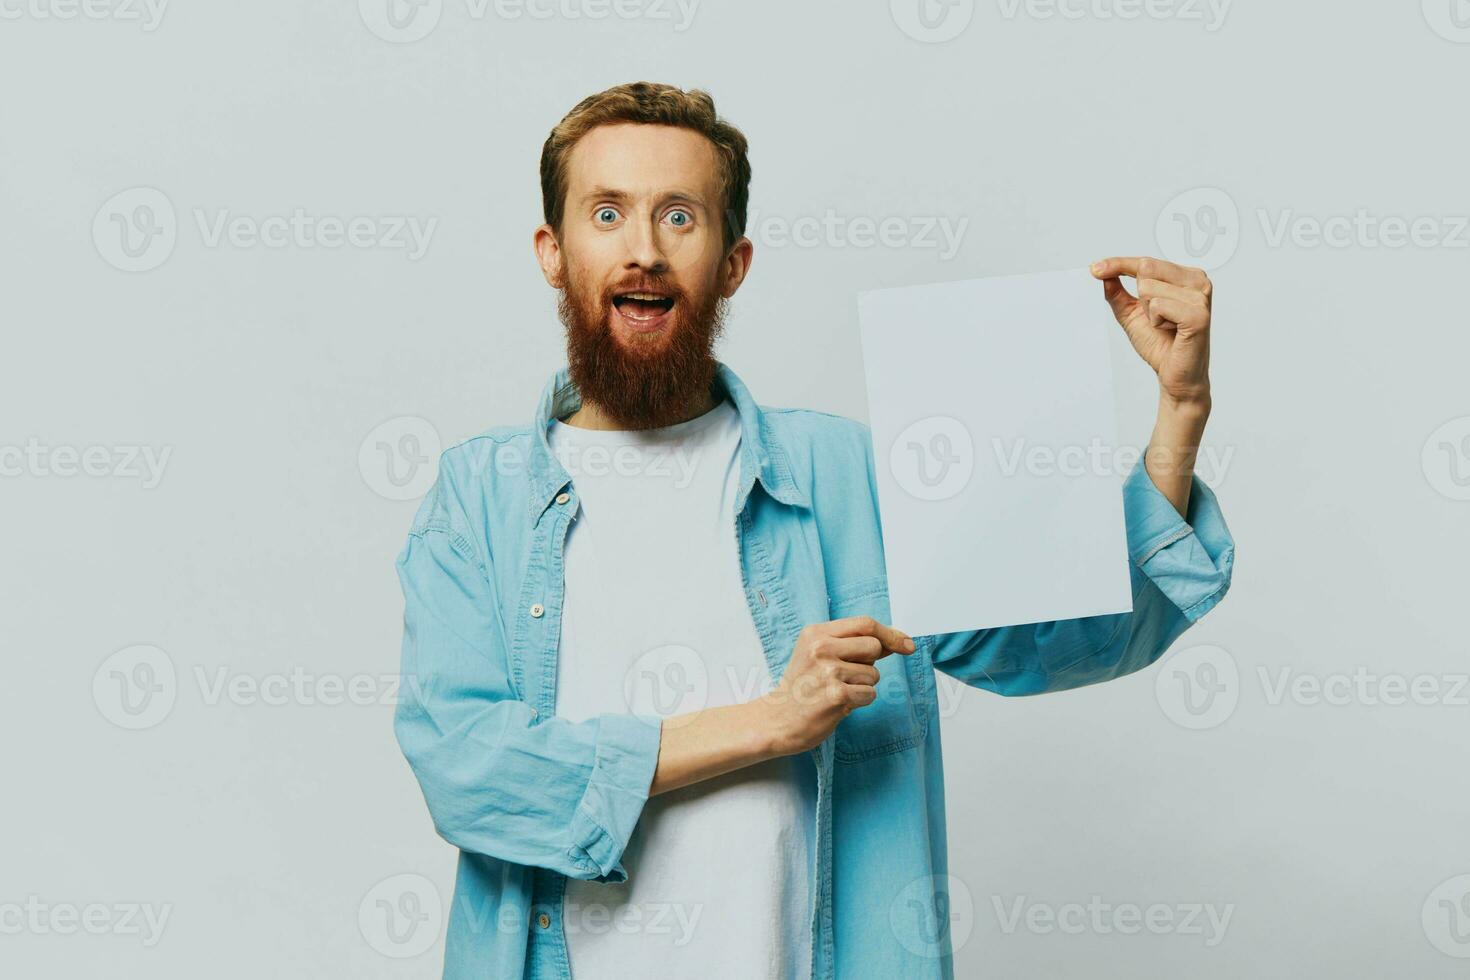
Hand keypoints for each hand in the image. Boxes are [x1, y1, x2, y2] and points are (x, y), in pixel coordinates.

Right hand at [758, 616, 914, 755]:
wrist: (777, 719)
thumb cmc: (802, 686)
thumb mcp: (819, 654)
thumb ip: (854, 644)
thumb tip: (897, 640)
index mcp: (816, 633)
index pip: (865, 624)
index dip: (890, 634)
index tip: (907, 645)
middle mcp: (820, 648)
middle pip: (873, 646)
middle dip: (870, 664)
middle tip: (847, 676)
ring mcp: (828, 672)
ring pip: (873, 674)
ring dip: (863, 686)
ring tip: (837, 690)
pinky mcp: (836, 696)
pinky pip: (869, 694)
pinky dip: (859, 701)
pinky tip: (839, 703)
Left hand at [1091, 256, 1212, 408]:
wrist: (1176, 376)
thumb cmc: (1159, 343)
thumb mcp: (1131, 313)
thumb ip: (1117, 292)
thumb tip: (1101, 272)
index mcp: (1187, 276)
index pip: (1146, 262)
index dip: (1118, 264)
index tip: (1093, 268)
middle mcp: (1198, 281)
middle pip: (1146, 269)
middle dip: (1140, 298)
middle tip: (1156, 319)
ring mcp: (1200, 297)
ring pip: (1148, 288)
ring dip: (1149, 313)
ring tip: (1166, 326)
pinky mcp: (1198, 315)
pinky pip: (1158, 306)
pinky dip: (1156, 321)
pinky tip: (1171, 331)